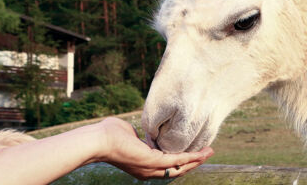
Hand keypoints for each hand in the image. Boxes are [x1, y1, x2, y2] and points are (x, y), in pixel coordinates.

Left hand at [96, 117, 213, 179]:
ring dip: (195, 160)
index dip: (181, 161)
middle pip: (176, 170)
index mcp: (143, 165)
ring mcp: (149, 168)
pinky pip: (175, 160)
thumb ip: (141, 136)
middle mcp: (148, 171)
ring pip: (179, 168)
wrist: (98, 140)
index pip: (166, 166)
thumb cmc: (109, 135)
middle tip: (207, 154)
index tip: (194, 153)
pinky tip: (199, 153)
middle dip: (193, 162)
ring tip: (208, 152)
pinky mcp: (151, 162)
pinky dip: (189, 157)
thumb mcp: (131, 135)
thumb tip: (144, 134)